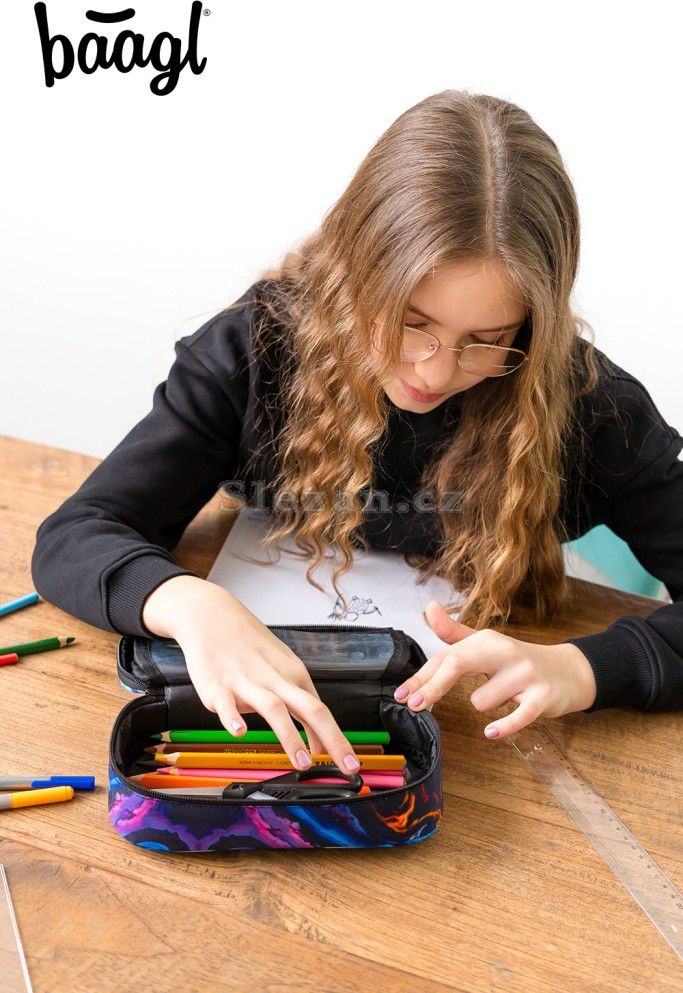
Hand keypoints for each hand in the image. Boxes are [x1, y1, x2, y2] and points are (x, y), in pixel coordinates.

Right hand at [142, 576, 360, 772]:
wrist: (212, 615)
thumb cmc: (249, 644)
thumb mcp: (282, 666)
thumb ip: (298, 701)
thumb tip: (318, 739)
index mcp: (293, 675)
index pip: (321, 710)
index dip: (337, 739)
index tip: (350, 763)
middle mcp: (275, 679)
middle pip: (310, 709)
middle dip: (332, 739)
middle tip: (348, 766)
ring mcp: (246, 683)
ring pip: (274, 709)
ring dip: (290, 736)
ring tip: (302, 761)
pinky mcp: (217, 686)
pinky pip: (227, 704)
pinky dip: (234, 718)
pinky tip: (240, 732)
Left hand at [393, 600, 596, 738]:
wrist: (566, 671)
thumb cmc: (516, 661)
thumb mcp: (485, 645)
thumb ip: (453, 633)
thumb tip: (428, 607)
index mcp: (486, 640)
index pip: (446, 657)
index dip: (421, 677)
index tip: (402, 695)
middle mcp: (504, 651)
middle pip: (458, 664)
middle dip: (434, 686)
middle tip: (415, 705)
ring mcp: (524, 673)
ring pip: (482, 700)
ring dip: (486, 706)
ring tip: (503, 696)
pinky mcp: (542, 696)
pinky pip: (517, 716)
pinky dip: (504, 727)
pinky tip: (490, 732)